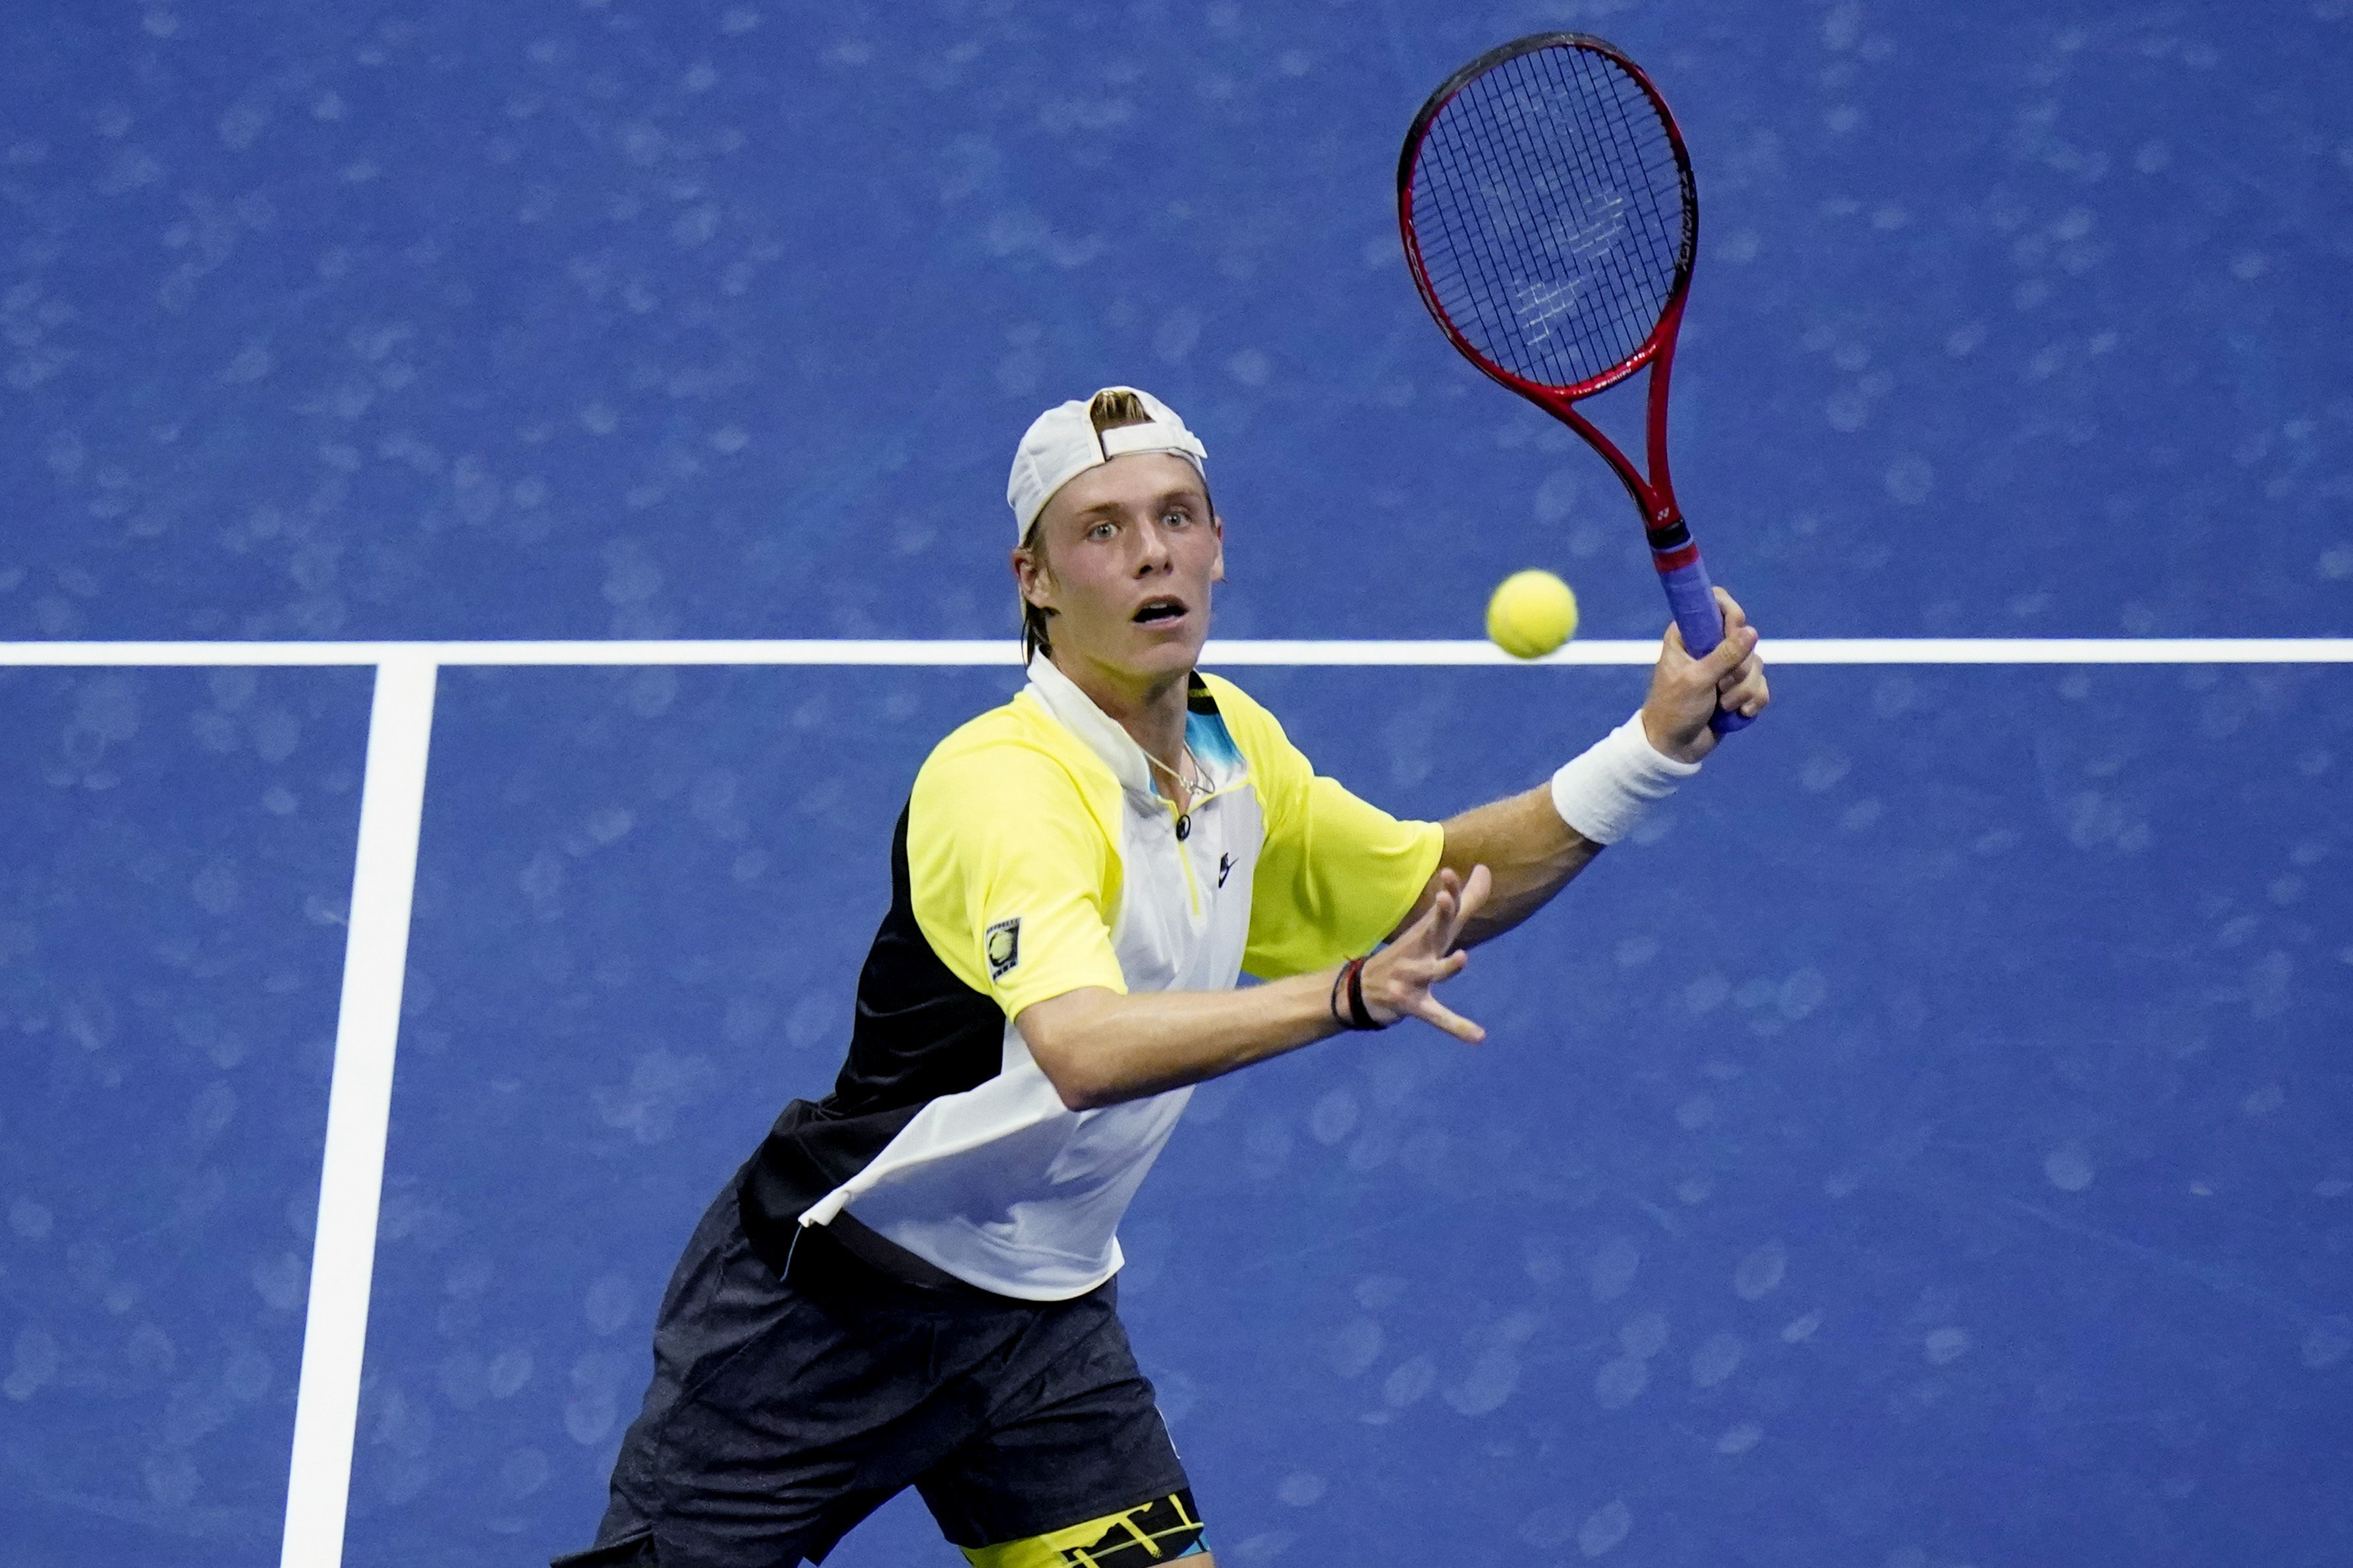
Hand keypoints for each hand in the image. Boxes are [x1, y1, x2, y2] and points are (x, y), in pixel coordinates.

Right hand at [1357, 865, 1489, 1041]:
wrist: (1361, 992)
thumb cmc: (1410, 956)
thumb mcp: (1435, 930)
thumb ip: (1465, 903)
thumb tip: (1486, 869)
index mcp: (1428, 936)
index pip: (1442, 910)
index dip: (1449, 891)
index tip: (1449, 873)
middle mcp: (1419, 953)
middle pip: (1433, 930)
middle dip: (1440, 915)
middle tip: (1444, 898)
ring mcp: (1412, 978)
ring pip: (1432, 972)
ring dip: (1445, 966)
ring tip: (1463, 957)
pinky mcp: (1411, 1004)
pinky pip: (1438, 1017)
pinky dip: (1458, 1027)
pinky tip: (1479, 1037)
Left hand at [1641, 587, 1768, 763]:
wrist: (1674, 748)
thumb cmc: (1674, 710)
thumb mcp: (1697, 680)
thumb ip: (1724, 655)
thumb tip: (1751, 632)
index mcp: (1688, 635)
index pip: (1715, 602)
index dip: (1731, 613)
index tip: (1733, 630)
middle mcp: (1708, 646)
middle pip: (1745, 638)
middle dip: (1739, 669)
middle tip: (1720, 686)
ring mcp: (1725, 668)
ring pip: (1756, 665)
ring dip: (1743, 690)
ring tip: (1723, 705)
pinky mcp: (1737, 688)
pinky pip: (1760, 686)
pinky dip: (1753, 701)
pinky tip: (1739, 713)